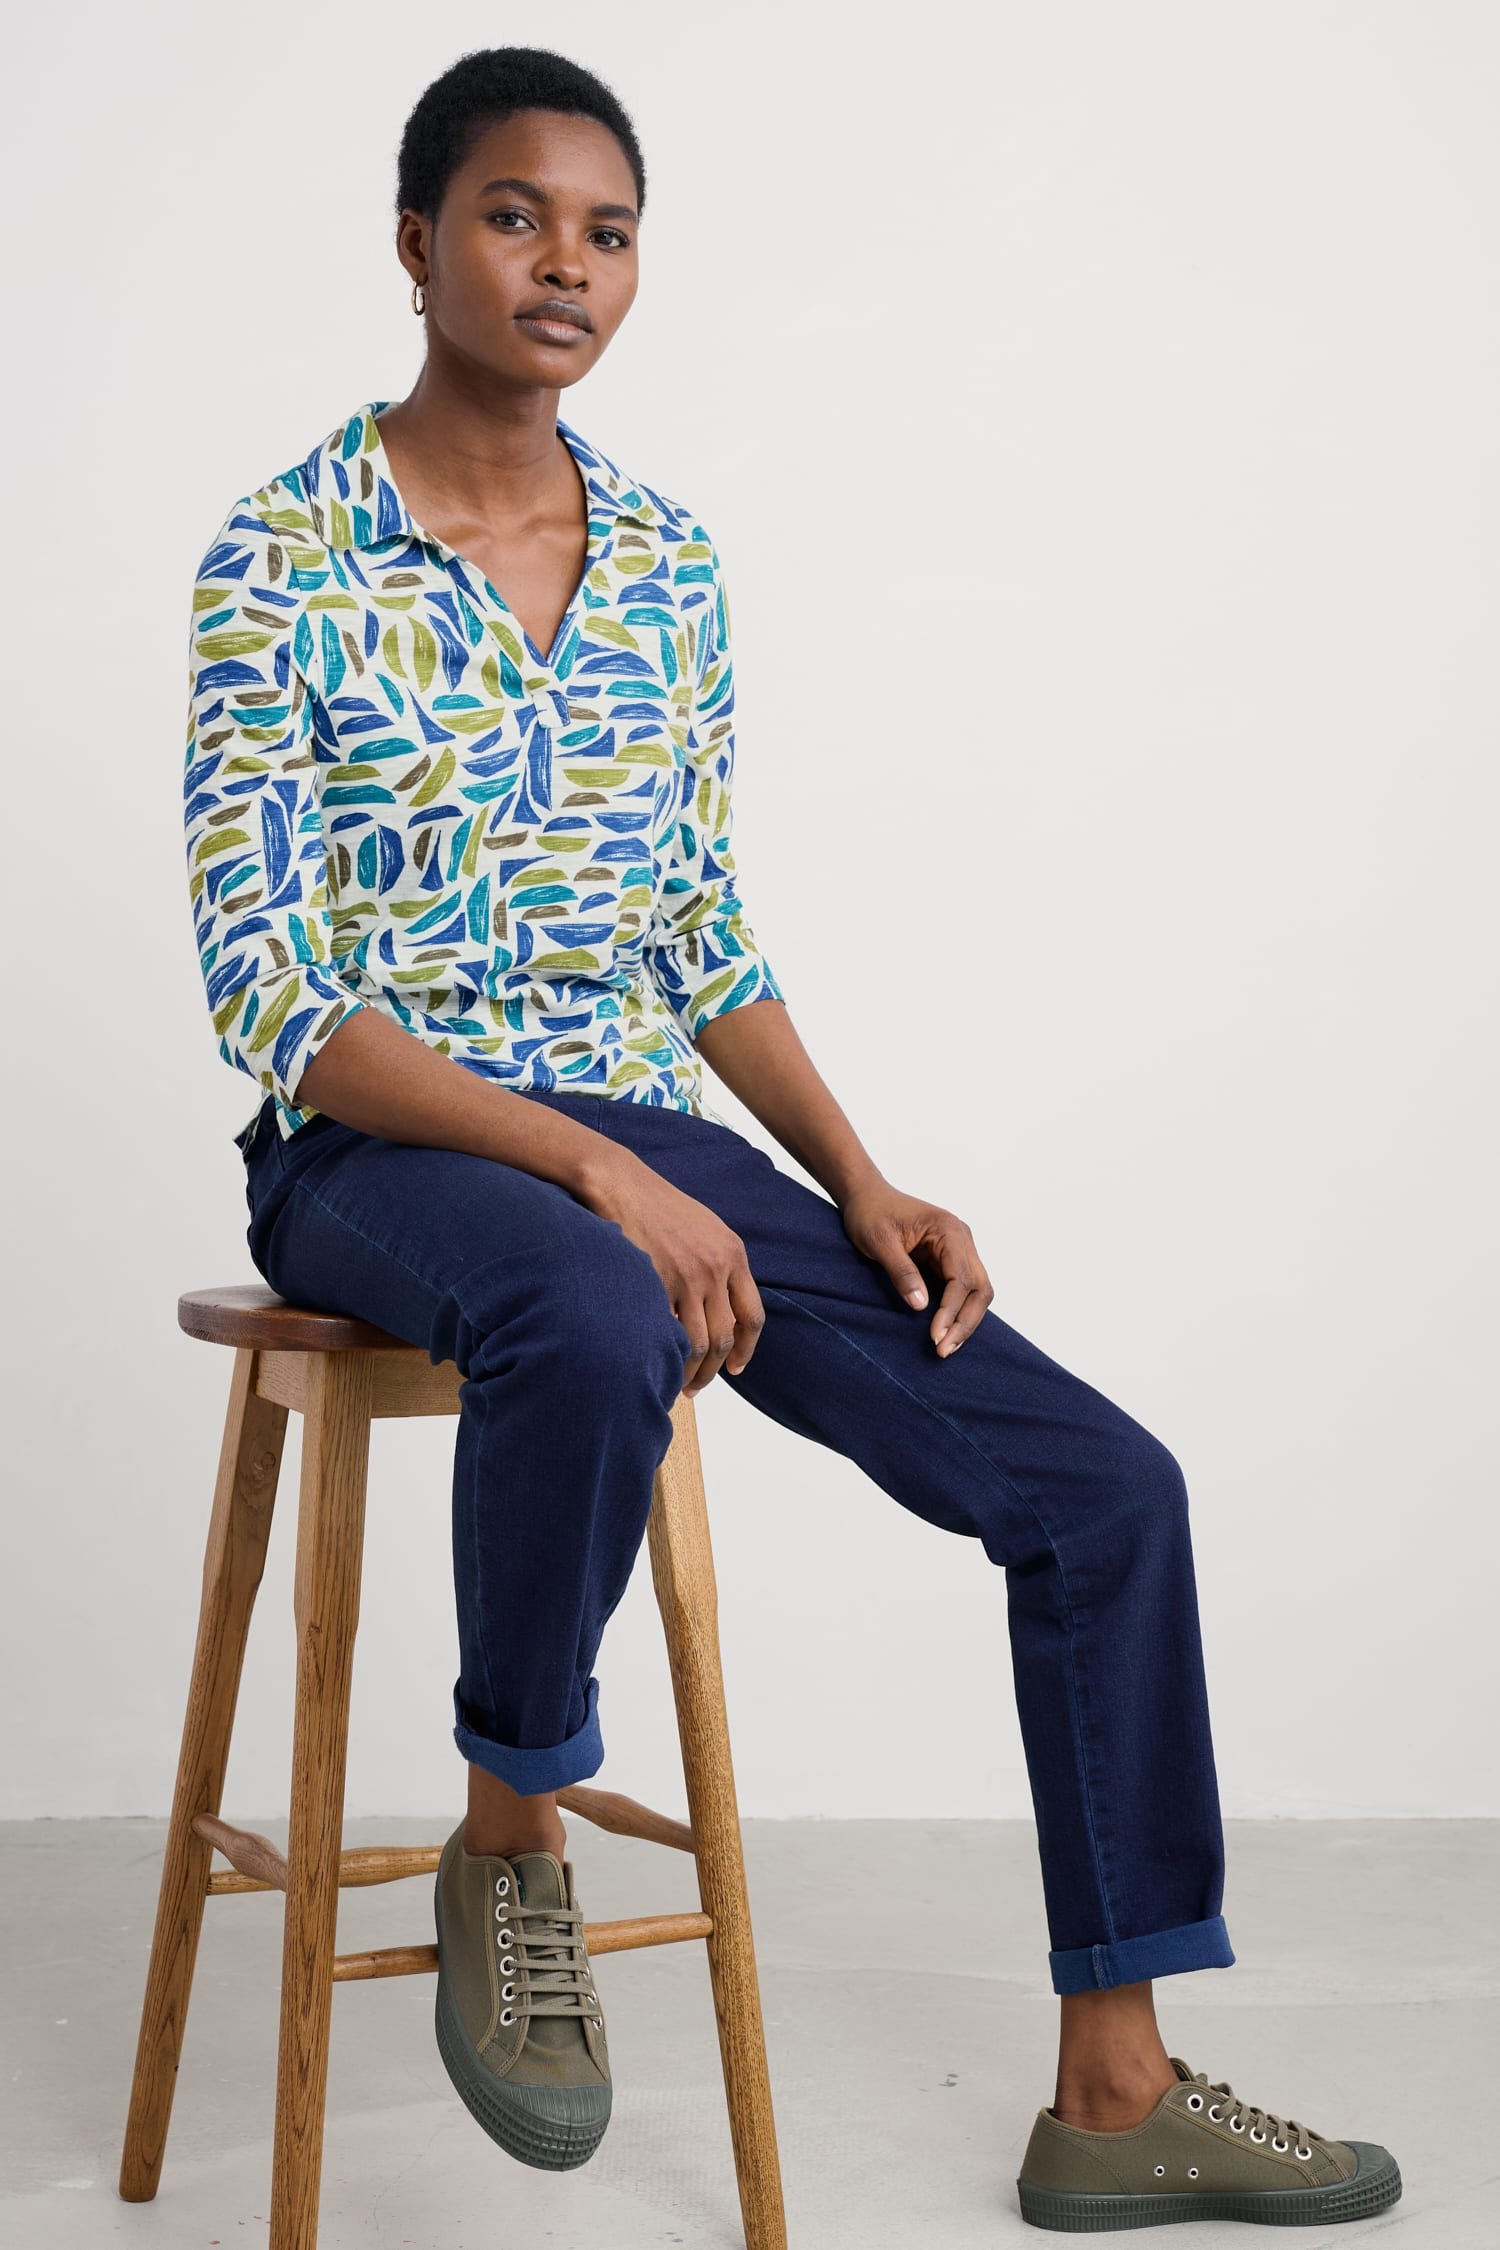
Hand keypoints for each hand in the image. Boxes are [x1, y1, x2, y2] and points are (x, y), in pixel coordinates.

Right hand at [580, 1147, 764, 1396]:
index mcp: (734, 1254)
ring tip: (677, 1383)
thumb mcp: (706, 1228)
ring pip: (696, 1344)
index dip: (747, 1350)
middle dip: (713, 1371)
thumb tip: (723, 1307)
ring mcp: (687, 1277)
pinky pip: (666, 1331)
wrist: (621, 1184)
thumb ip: (721, 1265)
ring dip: (689, 1371)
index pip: (752, 1316)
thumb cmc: (658, 1206)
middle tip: (698, 1385)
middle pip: (723, 1338)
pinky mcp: (656, 1283)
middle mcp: (716, 1268)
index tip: (737, 1368)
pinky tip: (656, 1362)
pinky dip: (664, 1354)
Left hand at [838, 1180, 993, 1356]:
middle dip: (965, 1322)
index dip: (951, 1311)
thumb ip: (901, 1272)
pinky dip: (957, 1312)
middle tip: (944, 1350)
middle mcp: (962, 1239)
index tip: (935, 1336)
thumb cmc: (870, 1213)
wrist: (865, 1196)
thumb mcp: (879, 1242)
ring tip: (946, 1347)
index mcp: (949, 1230)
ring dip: (965, 1321)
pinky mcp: (949, 1261)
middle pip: (980, 1288)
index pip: (962, 1278)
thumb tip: (921, 1306)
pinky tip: (945, 1332)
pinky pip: (963, 1290)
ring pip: (976, 1292)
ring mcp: (959, 1250)